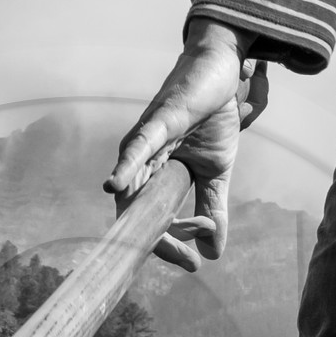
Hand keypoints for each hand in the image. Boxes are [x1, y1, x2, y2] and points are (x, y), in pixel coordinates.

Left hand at [106, 19, 258, 261]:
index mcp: (153, 178)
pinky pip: (136, 148)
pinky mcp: (155, 121)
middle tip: (189, 262)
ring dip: (156, 219)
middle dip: (162, 244)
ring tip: (174, 239)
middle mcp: (140, 163)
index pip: (149, 223)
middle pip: (136, 215)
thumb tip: (213, 253)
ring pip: (135, 189)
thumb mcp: (217, 172)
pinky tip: (112, 186)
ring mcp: (144, 142)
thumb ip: (212, 209)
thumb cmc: (212, 118)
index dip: (168, 247)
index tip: (192, 265)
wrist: (223, 72)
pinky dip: (124, 168)